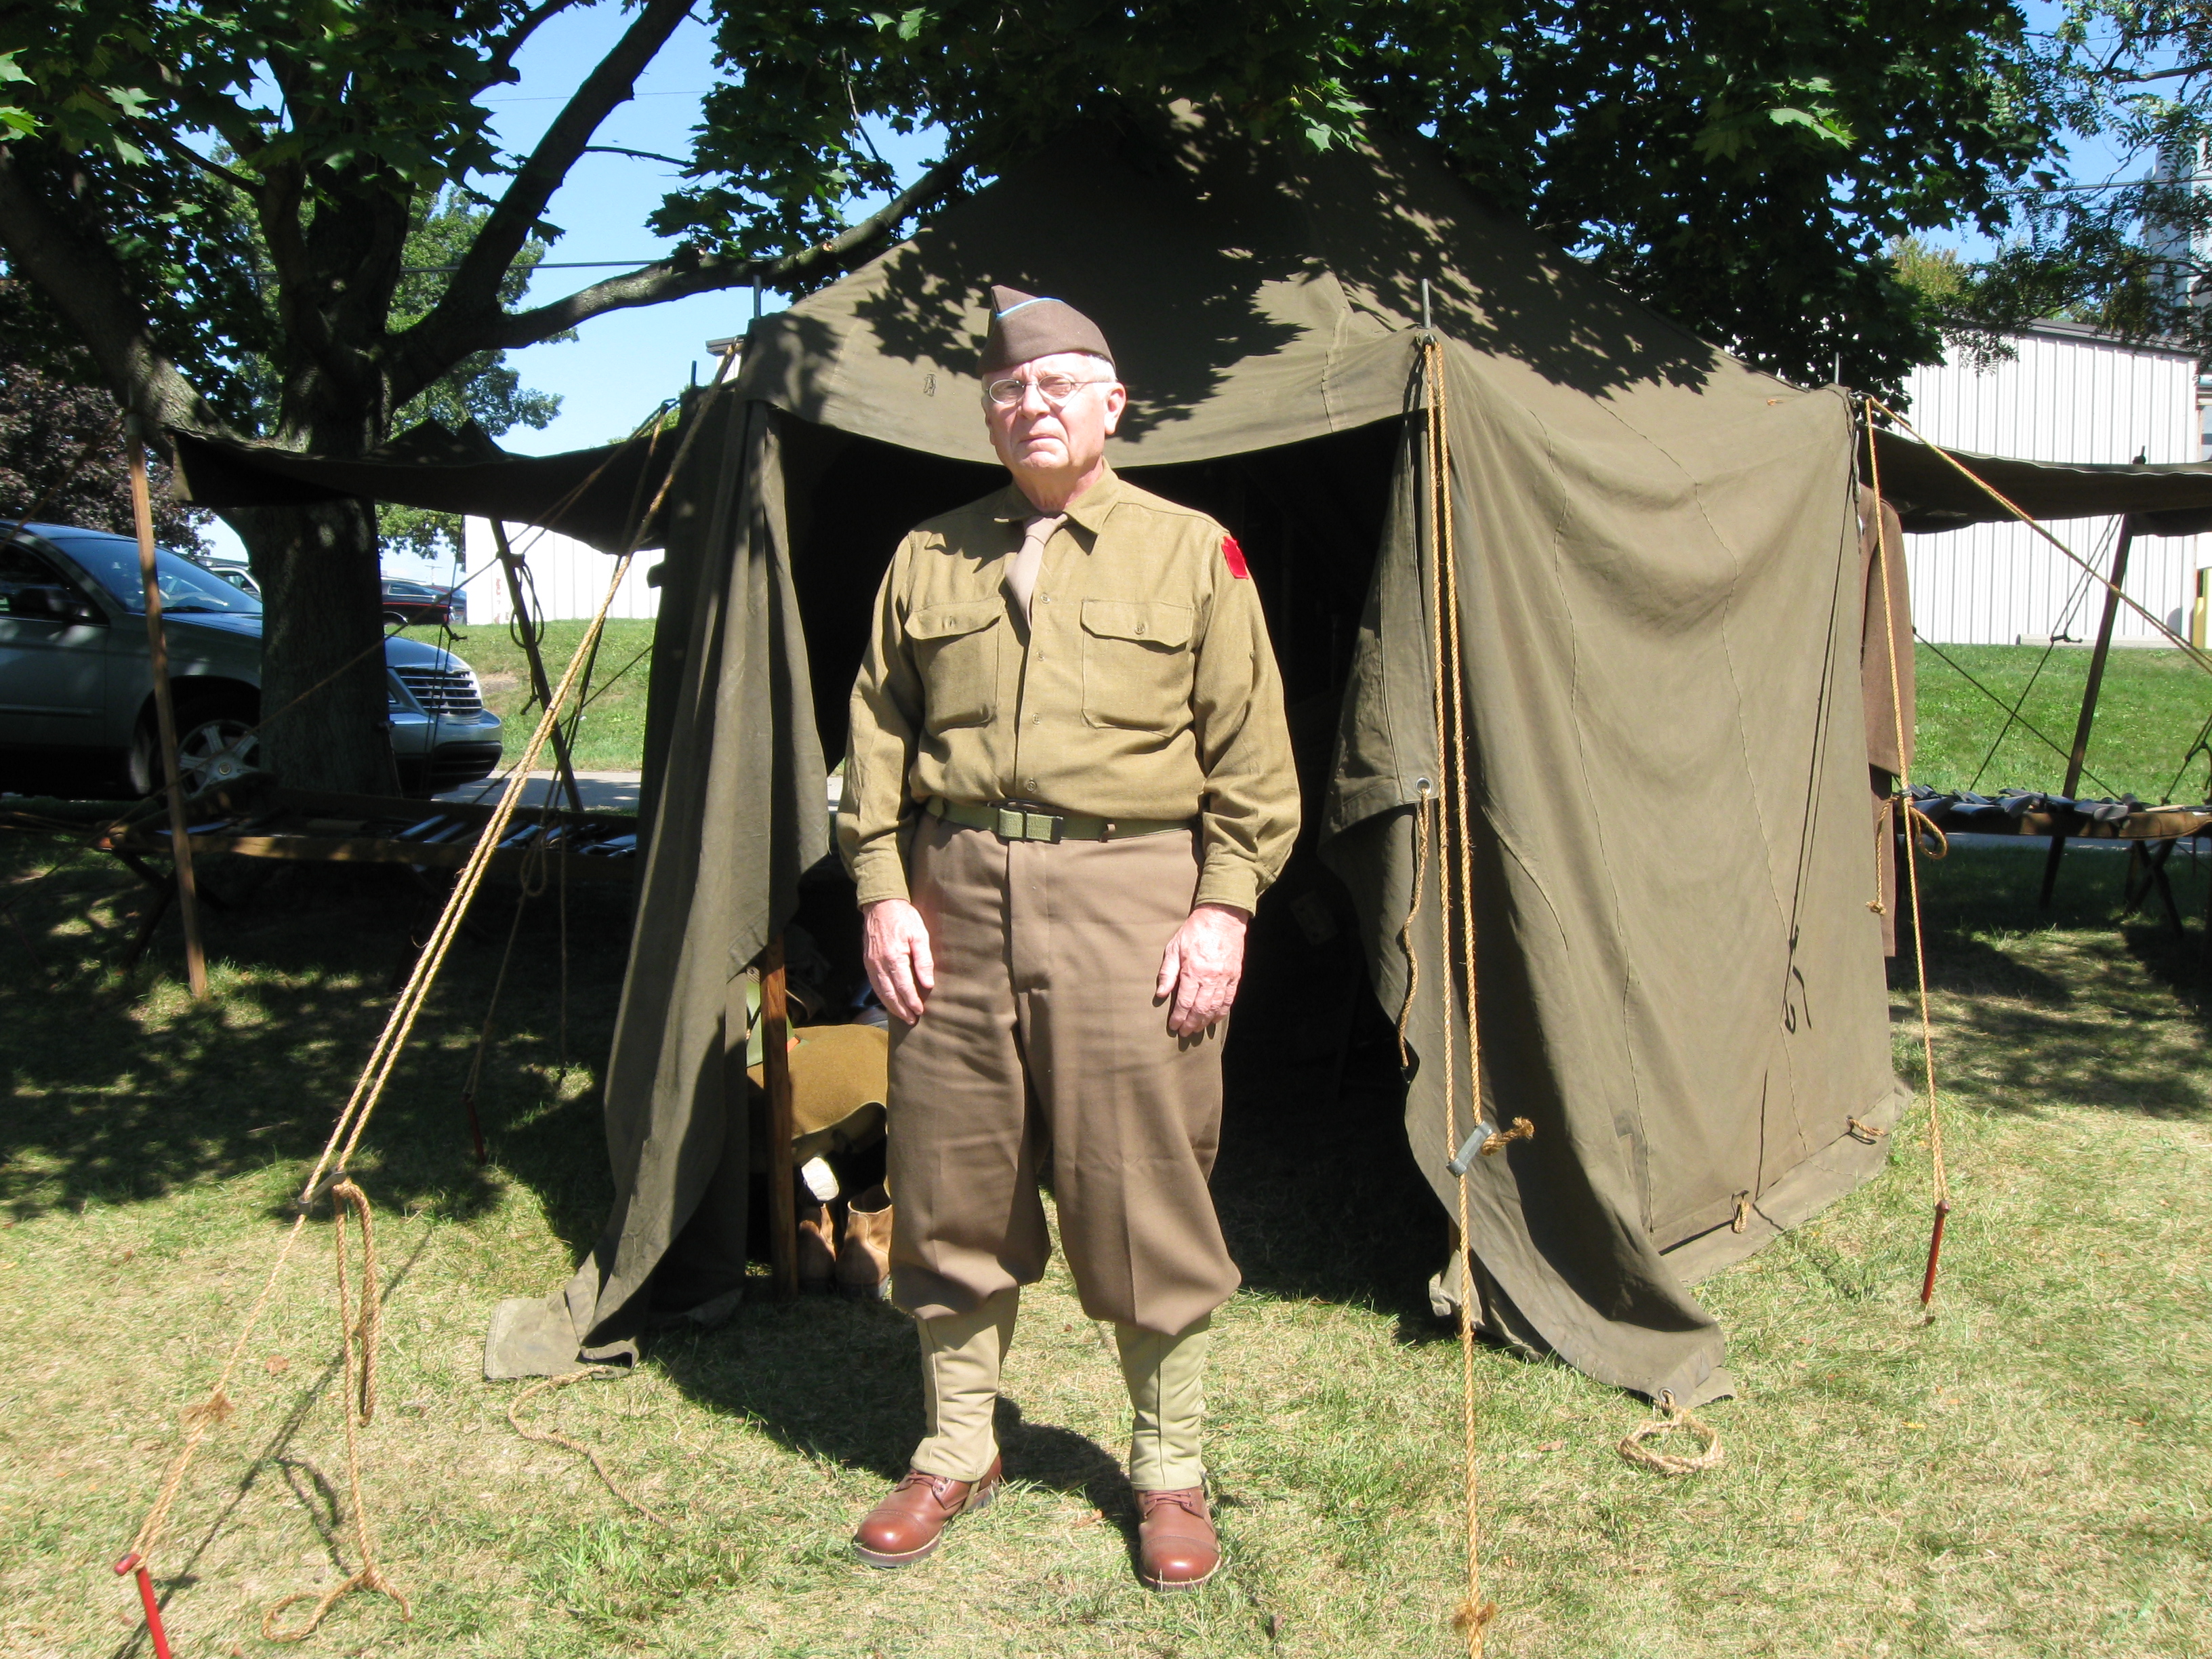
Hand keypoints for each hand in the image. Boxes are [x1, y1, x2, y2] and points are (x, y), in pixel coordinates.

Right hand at [862, 897, 935, 1023]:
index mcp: (894, 958)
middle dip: (901, 1009)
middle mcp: (879, 964)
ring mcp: (871, 964)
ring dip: (890, 1006)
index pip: (904, 987)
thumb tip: (928, 984)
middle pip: (890, 994)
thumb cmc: (904, 917)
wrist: (881, 904)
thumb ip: (924, 961)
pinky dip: (882, 996)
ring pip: (880, 992)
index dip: (912, 1001)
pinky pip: (874, 984)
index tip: (920, 1011)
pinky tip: (889, 1001)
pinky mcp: (867, 961)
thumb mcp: (919, 935)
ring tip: (902, 1015)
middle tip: (911, 1020)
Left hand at [1155, 903, 1249, 1037]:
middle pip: (1200, 1009)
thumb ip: (1167, 972)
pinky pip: (1229, 999)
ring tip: (1197, 1029)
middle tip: (1185, 1033)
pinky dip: (1222, 1012)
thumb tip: (1160, 994)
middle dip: (1191, 1023)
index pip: (1184, 1002)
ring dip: (1205, 1021)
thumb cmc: (1194, 931)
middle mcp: (1210, 977)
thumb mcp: (1174, 947)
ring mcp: (1225, 977)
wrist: (1222, 917)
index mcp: (1193, 971)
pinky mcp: (1235, 976)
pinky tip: (1214, 1020)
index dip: (1179, 1017)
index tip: (1173, 1026)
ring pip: (1215, 1007)